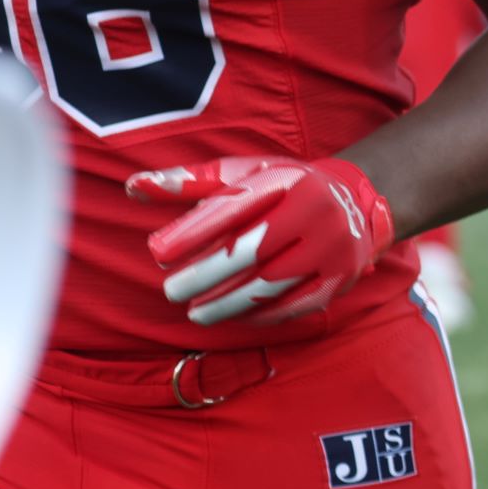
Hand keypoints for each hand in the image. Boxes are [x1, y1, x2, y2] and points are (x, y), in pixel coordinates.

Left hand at [128, 156, 394, 326]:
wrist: (355, 202)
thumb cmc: (284, 186)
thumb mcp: (243, 173)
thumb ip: (190, 182)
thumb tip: (132, 188)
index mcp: (287, 179)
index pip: (233, 208)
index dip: (192, 232)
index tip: (158, 253)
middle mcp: (316, 211)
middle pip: (250, 251)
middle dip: (205, 275)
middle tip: (171, 291)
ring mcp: (333, 247)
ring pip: (270, 284)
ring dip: (226, 303)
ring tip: (196, 311)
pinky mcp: (341, 278)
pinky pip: (293, 305)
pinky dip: (258, 315)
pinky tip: (232, 316)